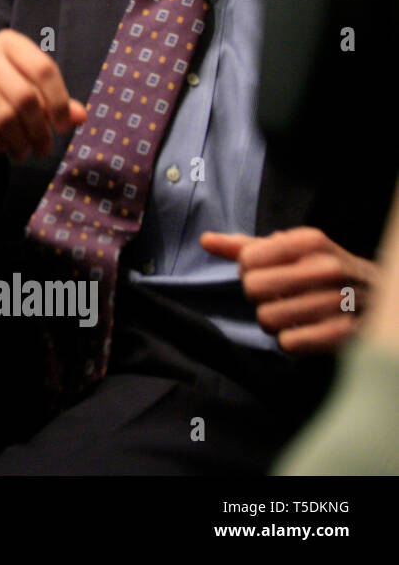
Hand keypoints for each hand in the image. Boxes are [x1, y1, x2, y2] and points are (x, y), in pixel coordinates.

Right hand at [0, 29, 85, 157]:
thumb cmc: (0, 95)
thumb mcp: (32, 94)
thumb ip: (57, 104)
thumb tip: (80, 117)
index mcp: (9, 42)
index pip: (43, 69)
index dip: (58, 102)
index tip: (63, 127)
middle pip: (24, 96)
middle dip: (39, 130)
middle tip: (44, 148)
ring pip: (3, 116)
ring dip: (19, 142)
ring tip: (24, 153)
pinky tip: (1, 148)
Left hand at [201, 227, 379, 354]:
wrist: (379, 298)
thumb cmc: (320, 271)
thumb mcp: (290, 251)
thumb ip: (246, 246)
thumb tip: (205, 240)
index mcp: (310, 241)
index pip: (247, 259)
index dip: (249, 270)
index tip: (267, 273)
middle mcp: (327, 267)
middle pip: (252, 288)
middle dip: (258, 297)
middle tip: (278, 296)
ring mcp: (338, 301)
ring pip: (267, 318)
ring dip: (273, 321)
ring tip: (293, 314)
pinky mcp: (344, 334)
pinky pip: (288, 344)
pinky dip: (290, 341)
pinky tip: (305, 331)